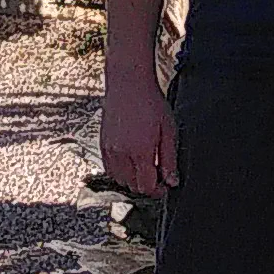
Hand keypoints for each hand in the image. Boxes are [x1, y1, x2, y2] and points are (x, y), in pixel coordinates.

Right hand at [100, 62, 176, 198]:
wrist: (128, 83)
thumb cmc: (151, 103)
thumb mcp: (168, 131)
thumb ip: (169, 160)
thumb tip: (172, 181)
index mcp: (140, 152)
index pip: (146, 187)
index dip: (157, 190)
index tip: (165, 185)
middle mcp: (121, 154)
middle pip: (132, 186)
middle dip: (146, 184)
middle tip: (157, 173)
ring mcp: (109, 150)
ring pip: (119, 179)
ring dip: (132, 179)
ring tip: (144, 165)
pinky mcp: (102, 144)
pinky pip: (109, 169)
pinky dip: (120, 171)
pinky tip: (131, 159)